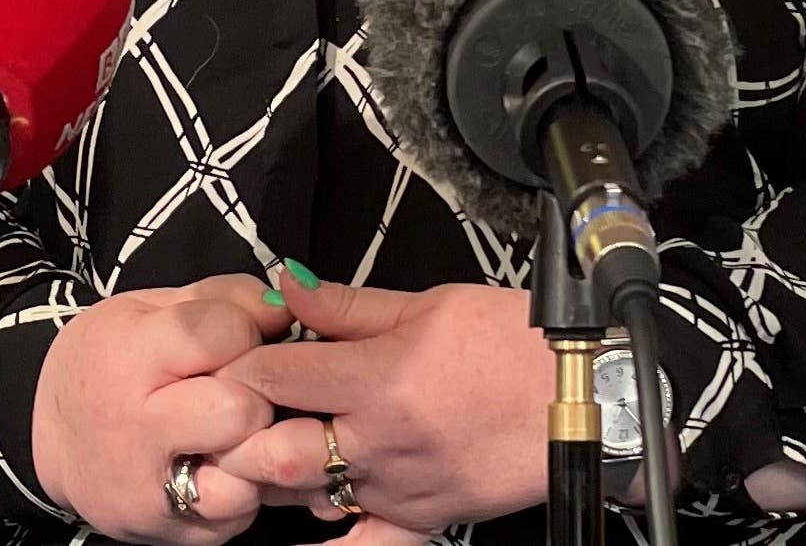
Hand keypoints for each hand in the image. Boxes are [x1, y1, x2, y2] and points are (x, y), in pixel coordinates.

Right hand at [31, 274, 290, 542]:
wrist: (55, 440)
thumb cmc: (107, 362)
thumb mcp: (148, 309)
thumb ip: (223, 299)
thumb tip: (285, 310)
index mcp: (127, 359)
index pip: (225, 333)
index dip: (242, 330)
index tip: (228, 339)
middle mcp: (136, 431)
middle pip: (242, 410)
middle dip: (254, 393)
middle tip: (237, 389)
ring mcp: (151, 492)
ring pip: (247, 477)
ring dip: (252, 451)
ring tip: (231, 434)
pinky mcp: (169, 534)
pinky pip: (239, 517)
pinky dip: (242, 489)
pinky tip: (220, 465)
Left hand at [216, 264, 554, 544]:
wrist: (583, 394)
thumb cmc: (512, 341)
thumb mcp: (429, 303)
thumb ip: (349, 304)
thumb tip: (287, 286)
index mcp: (381, 378)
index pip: (276, 376)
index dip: (236, 364)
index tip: (222, 357)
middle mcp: (384, 442)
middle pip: (277, 453)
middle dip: (240, 435)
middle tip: (225, 415)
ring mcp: (402, 488)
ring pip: (309, 499)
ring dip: (277, 477)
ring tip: (263, 450)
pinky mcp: (425, 518)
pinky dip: (330, 543)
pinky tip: (305, 530)